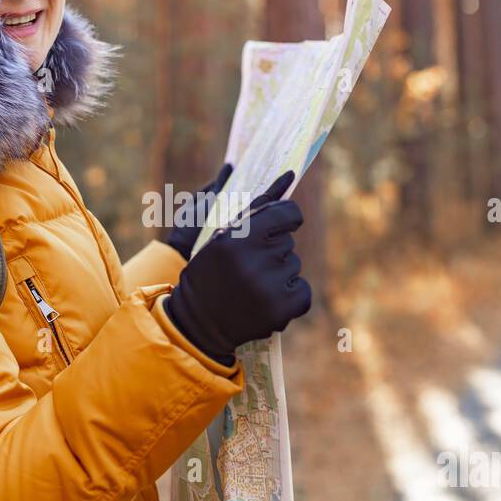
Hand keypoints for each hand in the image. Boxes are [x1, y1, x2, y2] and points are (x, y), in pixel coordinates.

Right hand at [162, 170, 310, 364]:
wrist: (197, 323)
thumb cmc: (209, 271)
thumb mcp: (220, 236)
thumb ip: (255, 209)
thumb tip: (287, 176)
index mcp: (237, 239)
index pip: (288, 214)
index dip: (285, 218)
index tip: (279, 225)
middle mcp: (255, 263)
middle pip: (287, 243)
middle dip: (271, 251)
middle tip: (247, 267)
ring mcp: (270, 289)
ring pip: (294, 265)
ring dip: (279, 273)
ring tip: (252, 286)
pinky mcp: (282, 311)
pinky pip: (303, 290)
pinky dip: (291, 295)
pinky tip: (268, 300)